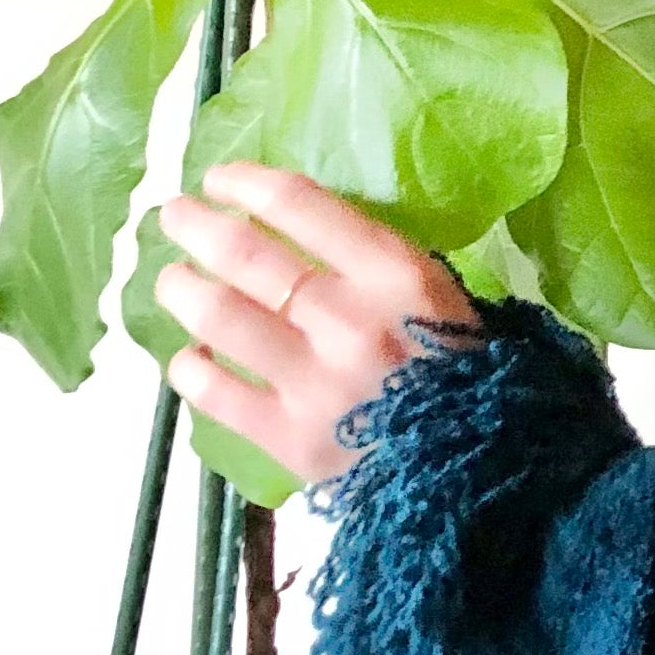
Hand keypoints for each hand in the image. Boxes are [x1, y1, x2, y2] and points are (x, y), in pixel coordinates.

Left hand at [152, 163, 479, 485]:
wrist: (479, 475)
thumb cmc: (458, 374)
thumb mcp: (434, 297)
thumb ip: (368, 263)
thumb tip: (285, 232)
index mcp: (394, 276)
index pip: (299, 205)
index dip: (244, 182)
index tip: (219, 180)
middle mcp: (349, 321)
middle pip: (244, 253)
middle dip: (194, 225)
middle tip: (175, 217)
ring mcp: (315, 383)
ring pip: (217, 315)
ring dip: (181, 288)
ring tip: (175, 281)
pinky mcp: (291, 440)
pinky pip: (213, 391)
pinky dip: (190, 366)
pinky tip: (192, 356)